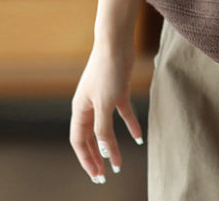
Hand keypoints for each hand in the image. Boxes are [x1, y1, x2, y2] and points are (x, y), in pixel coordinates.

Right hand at [69, 39, 143, 183]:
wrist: (117, 42)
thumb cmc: (107, 70)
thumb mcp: (105, 103)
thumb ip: (103, 128)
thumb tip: (103, 150)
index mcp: (80, 109)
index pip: (80, 141)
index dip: (87, 159)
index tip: (96, 175)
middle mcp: (90, 105)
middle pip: (92, 137)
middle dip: (97, 157)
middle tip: (104, 176)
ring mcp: (104, 98)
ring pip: (107, 127)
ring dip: (113, 145)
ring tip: (119, 163)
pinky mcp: (119, 90)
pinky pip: (123, 112)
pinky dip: (130, 124)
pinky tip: (139, 137)